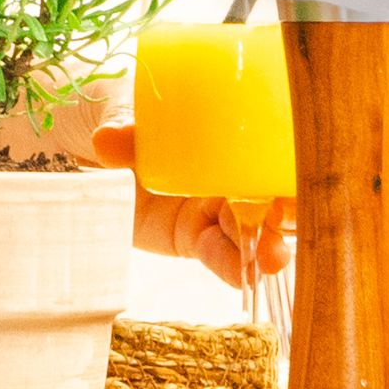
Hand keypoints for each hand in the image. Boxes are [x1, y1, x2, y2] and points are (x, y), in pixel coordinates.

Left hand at [90, 124, 294, 286]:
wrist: (92, 147)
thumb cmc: (124, 112)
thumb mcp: (124, 112)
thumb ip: (123, 130)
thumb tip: (106, 139)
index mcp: (232, 133)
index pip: (273, 150)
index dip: (289, 163)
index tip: (297, 173)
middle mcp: (233, 174)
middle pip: (273, 195)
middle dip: (290, 211)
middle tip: (292, 219)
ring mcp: (216, 208)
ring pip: (252, 230)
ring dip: (266, 246)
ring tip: (272, 259)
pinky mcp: (194, 237)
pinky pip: (219, 254)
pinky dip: (232, 266)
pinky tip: (245, 277)